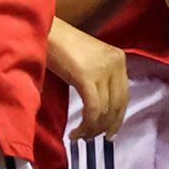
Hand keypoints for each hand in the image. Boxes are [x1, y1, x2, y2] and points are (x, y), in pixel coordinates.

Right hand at [50, 21, 129, 138]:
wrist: (43, 29)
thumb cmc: (59, 45)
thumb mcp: (87, 61)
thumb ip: (99, 78)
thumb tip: (99, 107)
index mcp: (118, 59)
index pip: (125, 95)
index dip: (118, 116)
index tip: (110, 131)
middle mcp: (116, 63)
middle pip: (119, 104)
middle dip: (109, 125)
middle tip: (97, 139)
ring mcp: (103, 69)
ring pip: (106, 109)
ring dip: (94, 128)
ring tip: (82, 137)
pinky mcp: (87, 76)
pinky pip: (93, 108)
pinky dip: (87, 124)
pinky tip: (76, 132)